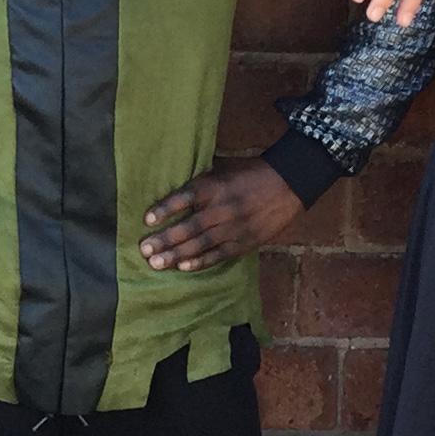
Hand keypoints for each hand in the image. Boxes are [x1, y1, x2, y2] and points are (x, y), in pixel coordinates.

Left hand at [141, 160, 302, 273]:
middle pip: (190, 227)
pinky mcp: (246, 242)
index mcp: (215, 186)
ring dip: (177, 255)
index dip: (166, 209)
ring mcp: (235, 227)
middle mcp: (223, 208)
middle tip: (145, 250)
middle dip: (166, 240)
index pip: (185, 198)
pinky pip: (220, 254)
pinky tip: (184, 268)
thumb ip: (200, 177)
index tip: (147, 220)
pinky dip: (202, 262)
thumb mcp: (223, 167)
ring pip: (202, 244)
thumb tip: (172, 182)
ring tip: (156, 263)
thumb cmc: (250, 173)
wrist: (289, 183)